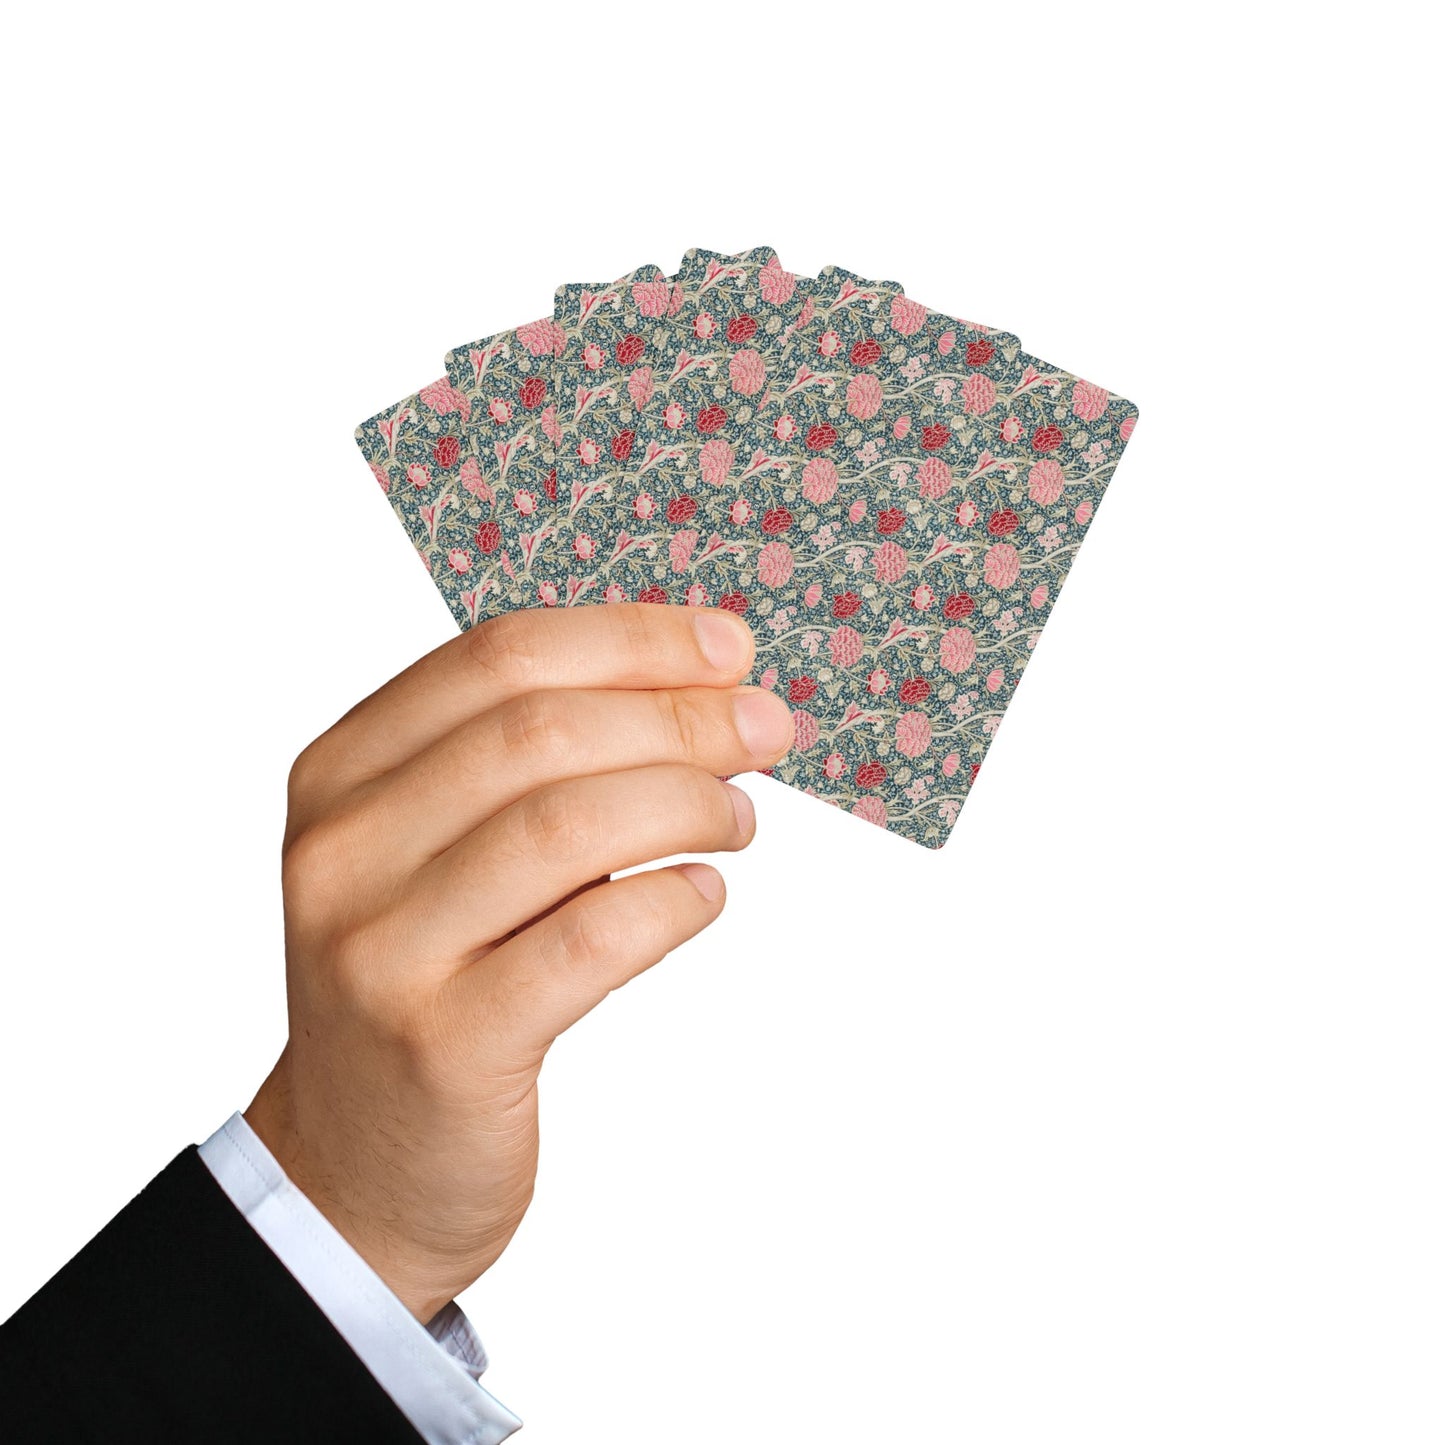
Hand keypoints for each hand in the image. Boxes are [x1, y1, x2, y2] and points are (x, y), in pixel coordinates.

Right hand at [244, 604, 792, 1321]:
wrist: (358, 1165)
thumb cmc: (430, 982)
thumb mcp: (438, 852)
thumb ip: (531, 766)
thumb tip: (701, 690)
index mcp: (342, 772)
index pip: (499, 657)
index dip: (632, 639)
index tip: (729, 649)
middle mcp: (344, 850)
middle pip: (540, 731)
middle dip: (680, 716)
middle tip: (766, 729)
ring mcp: (383, 950)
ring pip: (567, 826)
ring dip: (684, 803)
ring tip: (738, 817)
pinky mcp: (444, 1043)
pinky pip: (589, 941)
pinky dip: (668, 902)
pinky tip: (701, 894)